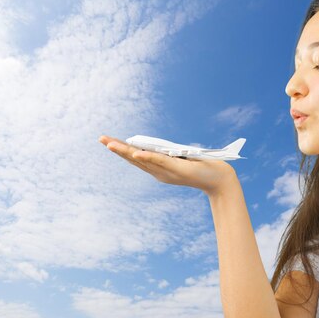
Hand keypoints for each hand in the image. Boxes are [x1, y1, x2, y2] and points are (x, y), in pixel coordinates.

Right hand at [99, 135, 235, 195]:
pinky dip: (148, 157)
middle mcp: (158, 171)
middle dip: (117, 149)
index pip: (135, 157)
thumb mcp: (179, 159)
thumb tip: (153, 147)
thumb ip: (166, 154)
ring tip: (111, 145)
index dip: (120, 149)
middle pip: (134, 158)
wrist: (217, 178)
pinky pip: (160, 161)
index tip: (106, 140)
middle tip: (101, 139)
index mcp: (157, 168)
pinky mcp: (177, 168)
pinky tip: (136, 153)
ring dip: (126, 152)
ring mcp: (166, 170)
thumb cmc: (199, 167)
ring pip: (143, 160)